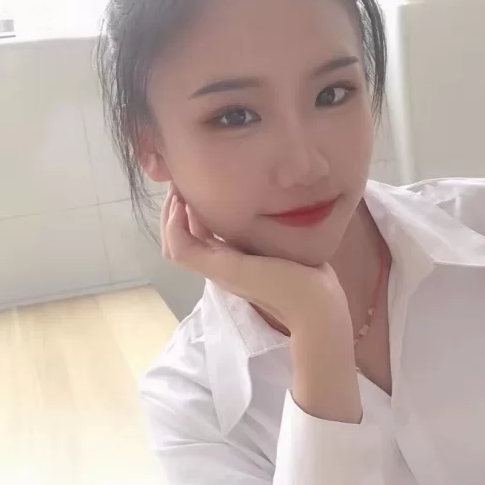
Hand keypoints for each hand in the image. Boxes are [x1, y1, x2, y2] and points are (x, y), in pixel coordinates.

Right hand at [160, 184, 350, 336]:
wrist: (316, 302)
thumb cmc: (307, 274)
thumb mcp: (280, 241)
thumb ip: (266, 227)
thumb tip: (265, 198)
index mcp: (230, 259)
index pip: (193, 236)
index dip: (187, 210)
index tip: (193, 185)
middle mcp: (219, 265)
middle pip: (177, 239)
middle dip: (173, 208)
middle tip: (179, 182)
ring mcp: (216, 268)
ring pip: (173, 244)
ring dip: (169, 214)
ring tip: (176, 190)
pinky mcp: (220, 268)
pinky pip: (180, 248)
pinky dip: (174, 226)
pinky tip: (182, 204)